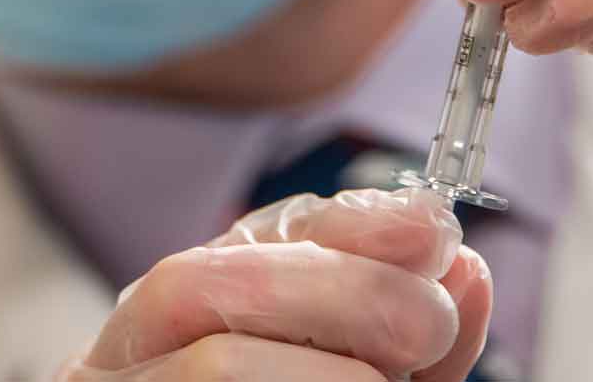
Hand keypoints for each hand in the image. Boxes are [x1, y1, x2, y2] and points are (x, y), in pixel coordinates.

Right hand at [58, 186, 490, 379]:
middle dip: (337, 289)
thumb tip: (465, 274)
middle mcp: (126, 355)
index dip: (344, 225)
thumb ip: (404, 345)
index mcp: (183, 318)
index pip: (248, 237)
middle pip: (204, 280)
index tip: (434, 231)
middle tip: (430, 324)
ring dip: (323, 373)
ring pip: (208, 366)